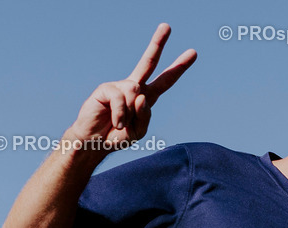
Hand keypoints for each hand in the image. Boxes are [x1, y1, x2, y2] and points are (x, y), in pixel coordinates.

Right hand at [64, 23, 195, 152]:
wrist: (94, 142)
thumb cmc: (117, 136)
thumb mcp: (139, 131)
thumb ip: (145, 115)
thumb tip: (140, 95)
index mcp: (146, 97)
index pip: (166, 80)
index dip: (179, 68)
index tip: (193, 52)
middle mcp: (134, 88)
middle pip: (148, 62)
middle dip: (158, 44)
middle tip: (167, 25)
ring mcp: (119, 86)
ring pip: (135, 93)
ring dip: (129, 114)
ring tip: (120, 124)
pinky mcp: (106, 88)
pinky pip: (121, 99)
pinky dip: (120, 114)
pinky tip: (115, 121)